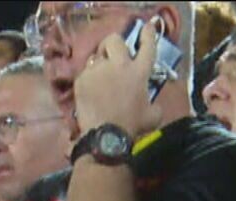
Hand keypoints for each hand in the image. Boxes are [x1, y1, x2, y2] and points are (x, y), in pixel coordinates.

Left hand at [73, 20, 162, 136]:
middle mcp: (119, 65)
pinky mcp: (81, 79)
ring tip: (100, 78)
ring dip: (99, 64)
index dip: (147, 34)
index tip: (146, 28)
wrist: (106, 136)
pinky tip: (90, 91)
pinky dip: (88, 79)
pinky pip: (85, 73)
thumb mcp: (153, 115)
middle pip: (114, 40)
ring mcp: (98, 71)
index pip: (148, 45)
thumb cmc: (132, 126)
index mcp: (139, 71)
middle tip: (111, 55)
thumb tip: (150, 102)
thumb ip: (153, 102)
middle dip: (112, 44)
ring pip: (96, 57)